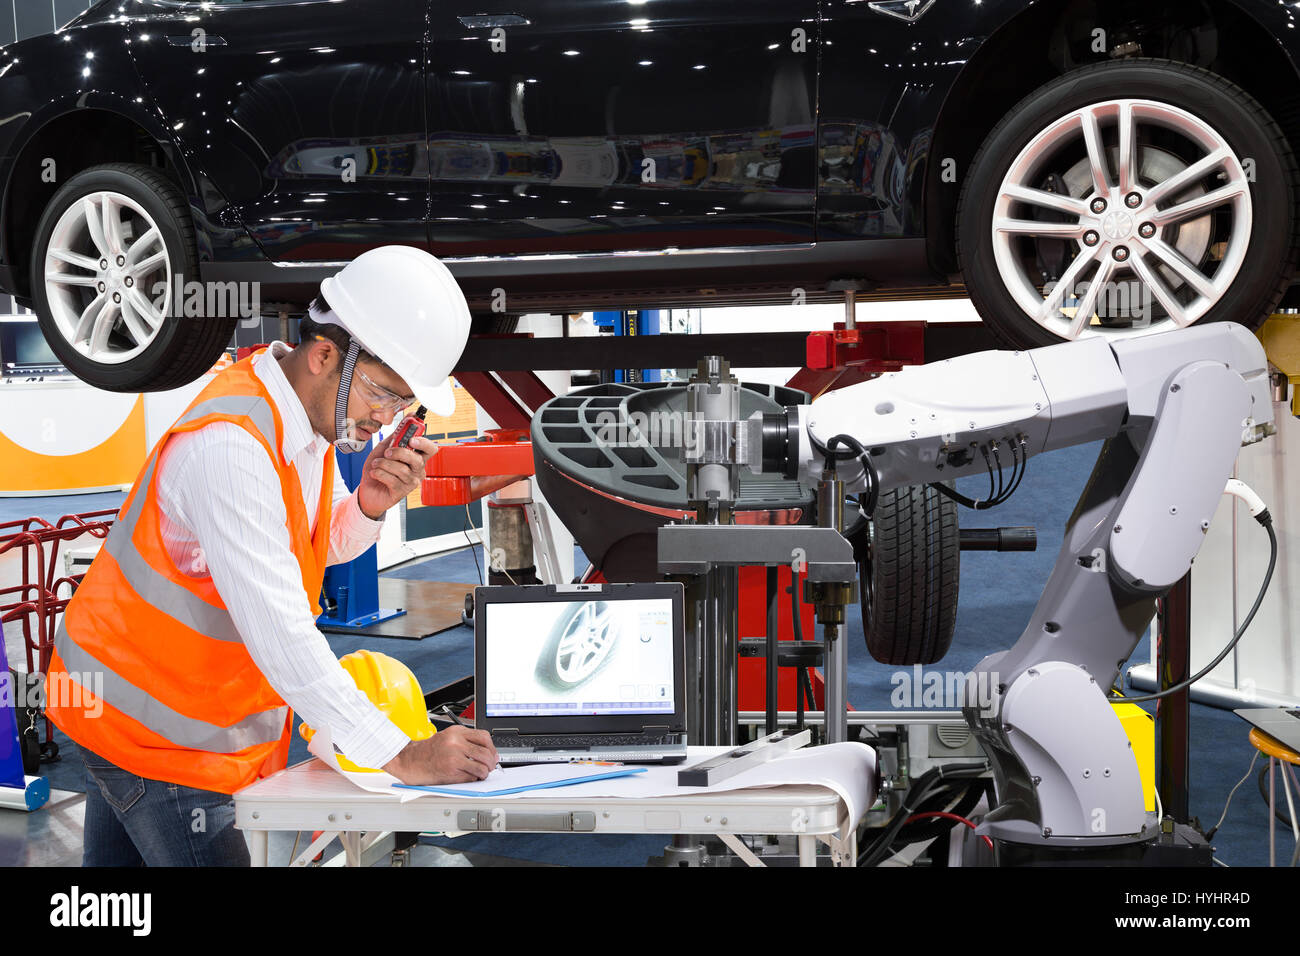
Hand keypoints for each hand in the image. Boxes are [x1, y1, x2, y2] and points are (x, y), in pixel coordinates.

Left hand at [356, 433, 432, 519]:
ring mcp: (411, 482)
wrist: (367, 488)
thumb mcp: (384, 447)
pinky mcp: (402, 492)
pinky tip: (375, 473)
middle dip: (400, 453)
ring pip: (402, 469)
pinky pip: (392, 479)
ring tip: (375, 464)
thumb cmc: (377, 468)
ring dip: (383, 464)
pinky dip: (379, 473)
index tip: (411, 438)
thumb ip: (396, 435)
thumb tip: (409, 417)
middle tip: (387, 452)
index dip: (423, 442)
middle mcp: (417, 470)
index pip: (430, 448)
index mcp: (416, 457)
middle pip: (417, 459)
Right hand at [382, 726, 499, 784]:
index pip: (484, 737)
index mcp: (456, 732)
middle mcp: (455, 743)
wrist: (408, 760)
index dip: (492, 748)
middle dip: (491, 763)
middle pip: (486, 753)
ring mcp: (453, 757)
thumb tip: (487, 753)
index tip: (493, 755)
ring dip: (484, 773)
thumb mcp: (447, 737)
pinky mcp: (450, 772)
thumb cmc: (427, 751)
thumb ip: (466, 741)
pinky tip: (469, 777)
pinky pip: (471, 777)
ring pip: (481, 767)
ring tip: (480, 774)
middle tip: (490, 767)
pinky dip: (473, 779)